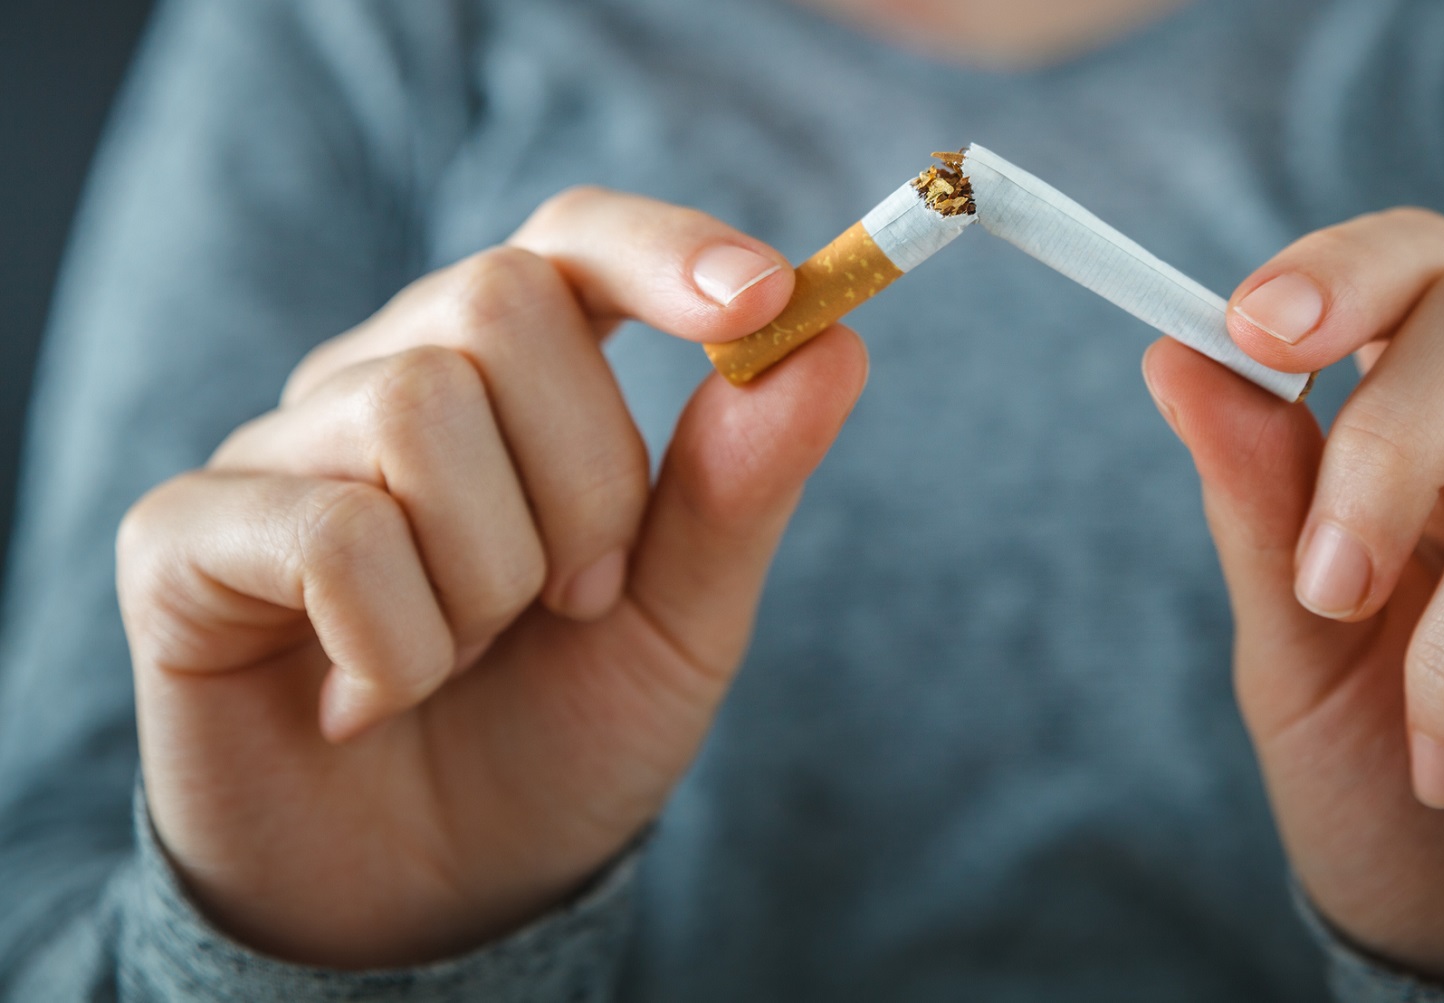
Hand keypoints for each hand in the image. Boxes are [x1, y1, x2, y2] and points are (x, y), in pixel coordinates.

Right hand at [116, 188, 866, 966]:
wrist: (437, 899)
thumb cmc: (558, 737)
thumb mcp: (678, 623)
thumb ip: (741, 487)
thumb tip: (834, 342)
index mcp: (510, 384)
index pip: (570, 240)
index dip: (662, 247)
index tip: (767, 295)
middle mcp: (383, 385)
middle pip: (500, 304)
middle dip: (586, 483)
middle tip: (575, 603)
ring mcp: (277, 454)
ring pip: (416, 410)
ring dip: (491, 577)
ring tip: (468, 658)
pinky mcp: (182, 539)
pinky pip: (327, 530)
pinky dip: (397, 645)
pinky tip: (370, 703)